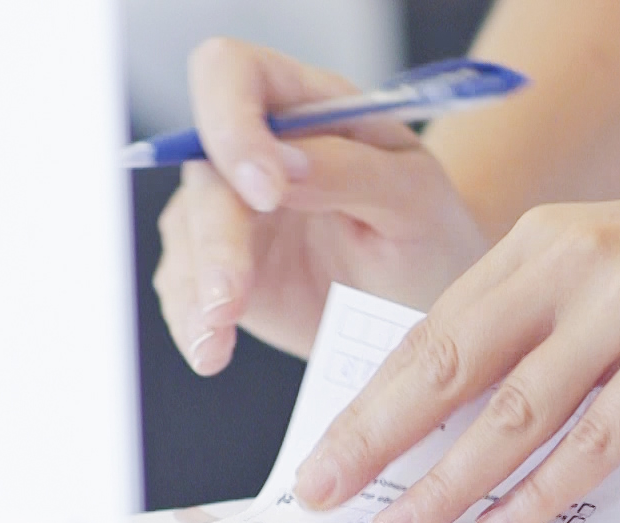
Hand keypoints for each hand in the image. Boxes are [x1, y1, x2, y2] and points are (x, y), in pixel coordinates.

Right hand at [152, 38, 488, 374]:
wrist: (429, 294)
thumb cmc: (432, 232)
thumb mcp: (416, 199)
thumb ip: (352, 173)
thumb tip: (280, 165)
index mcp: (306, 106)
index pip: (232, 74)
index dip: (232, 123)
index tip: (268, 190)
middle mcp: (256, 151)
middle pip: (204, 172)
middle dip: (216, 238)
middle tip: (232, 297)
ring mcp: (233, 212)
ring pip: (187, 234)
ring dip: (198, 289)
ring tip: (214, 339)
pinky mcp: (223, 270)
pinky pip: (188, 289)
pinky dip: (194, 321)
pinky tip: (210, 351)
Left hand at [290, 180, 619, 522]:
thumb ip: (565, 321)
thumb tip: (495, 406)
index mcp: (554, 235)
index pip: (439, 324)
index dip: (378, 395)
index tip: (335, 445)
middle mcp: (580, 259)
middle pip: (450, 363)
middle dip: (376, 437)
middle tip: (325, 491)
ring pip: (512, 412)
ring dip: (448, 481)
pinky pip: (595, 442)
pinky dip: (543, 493)